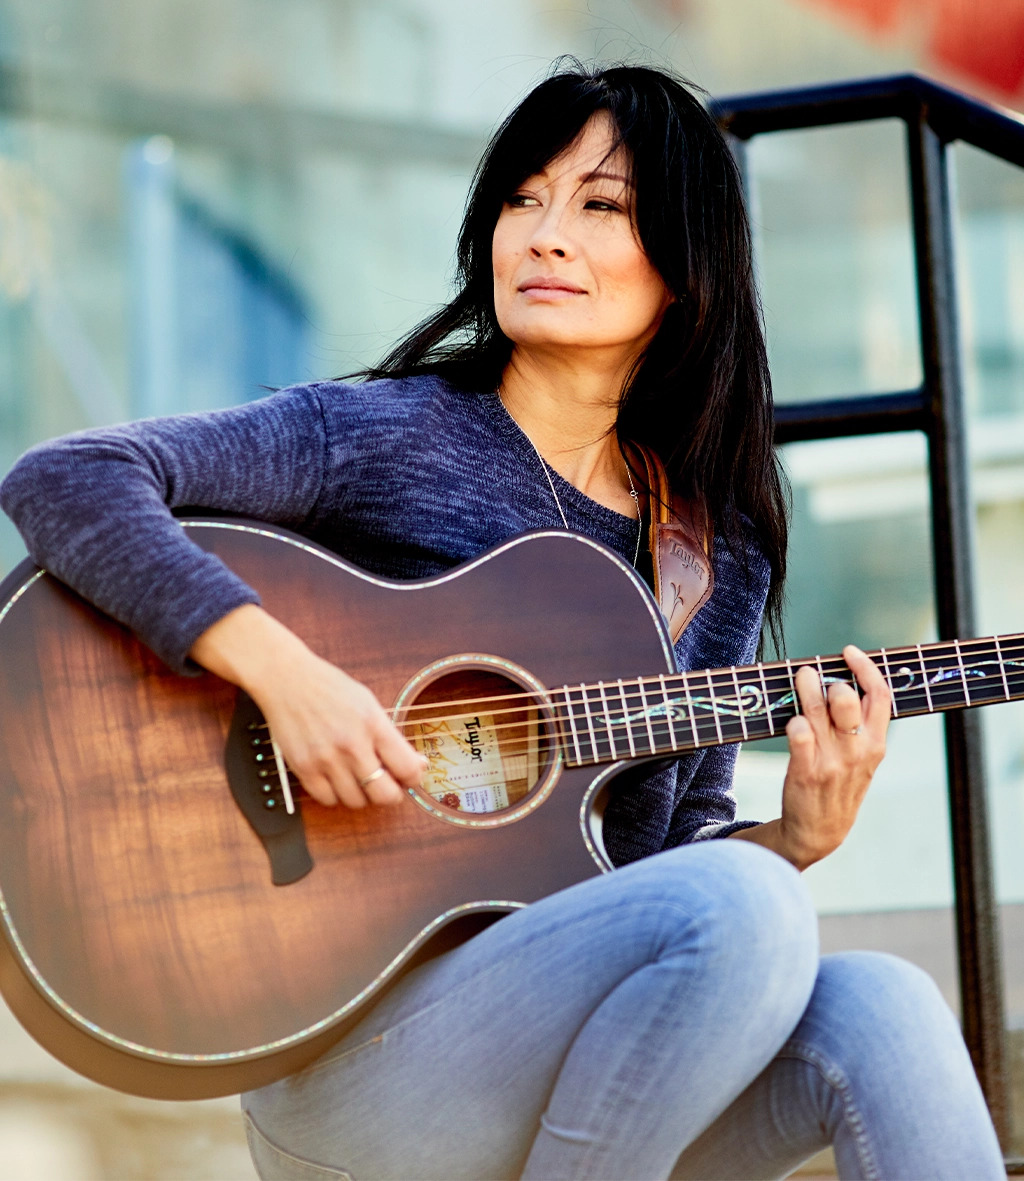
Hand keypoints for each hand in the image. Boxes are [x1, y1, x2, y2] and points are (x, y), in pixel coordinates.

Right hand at [190, 605, 426, 807]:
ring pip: (356, 801)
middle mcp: (352, 745)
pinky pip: (327, 800)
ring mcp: (326, 759)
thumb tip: (416, 765)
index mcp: (374, 724)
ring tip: (357, 778)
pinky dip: (335, 795)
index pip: (407, 768)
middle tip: (388, 786)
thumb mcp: (369, 703)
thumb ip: (391, 736)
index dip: (413, 778)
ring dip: (361, 795)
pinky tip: (335, 778)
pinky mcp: (303, 768)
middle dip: (391, 794)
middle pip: (384, 795)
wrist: (287, 679)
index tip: (410, 777)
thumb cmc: (330, 688)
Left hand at [732, 645, 891, 868]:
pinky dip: (793, 722)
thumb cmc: (840, 785)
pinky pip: (798, 734)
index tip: (849, 652)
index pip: (880, 695)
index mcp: (876, 743)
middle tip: (814, 676)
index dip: (865, 667)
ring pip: (817, 709)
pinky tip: (791, 721)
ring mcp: (832, 761)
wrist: (820, 832)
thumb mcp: (864, 759)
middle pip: (846, 697)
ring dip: (805, 687)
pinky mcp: (806, 771)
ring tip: (800, 678)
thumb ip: (863, 725)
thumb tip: (848, 681)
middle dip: (829, 680)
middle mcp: (857, 750)